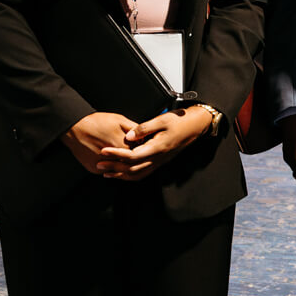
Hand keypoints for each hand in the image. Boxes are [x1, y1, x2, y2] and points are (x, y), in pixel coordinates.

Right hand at [60, 112, 136, 173]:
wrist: (74, 127)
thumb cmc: (97, 121)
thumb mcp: (120, 120)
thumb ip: (134, 129)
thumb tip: (143, 138)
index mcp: (122, 146)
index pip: (138, 152)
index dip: (140, 148)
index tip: (140, 145)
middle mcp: (113, 159)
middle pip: (128, 163)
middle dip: (131, 157)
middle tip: (130, 150)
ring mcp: (102, 165)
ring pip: (117, 169)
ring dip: (120, 163)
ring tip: (119, 153)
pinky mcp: (93, 169)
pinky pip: (106, 171)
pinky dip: (110, 166)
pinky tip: (110, 158)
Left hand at [96, 106, 212, 180]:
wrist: (195, 126)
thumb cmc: (180, 121)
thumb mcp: (162, 120)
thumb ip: (144, 128)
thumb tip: (128, 135)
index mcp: (157, 148)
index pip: (133, 156)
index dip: (117, 154)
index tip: (104, 150)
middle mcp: (158, 158)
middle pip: (132, 169)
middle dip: (114, 167)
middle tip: (99, 163)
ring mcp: (160, 162)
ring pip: (138, 174)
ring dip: (121, 175)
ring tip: (106, 172)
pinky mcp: (160, 161)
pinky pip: (144, 173)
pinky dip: (131, 175)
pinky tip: (122, 173)